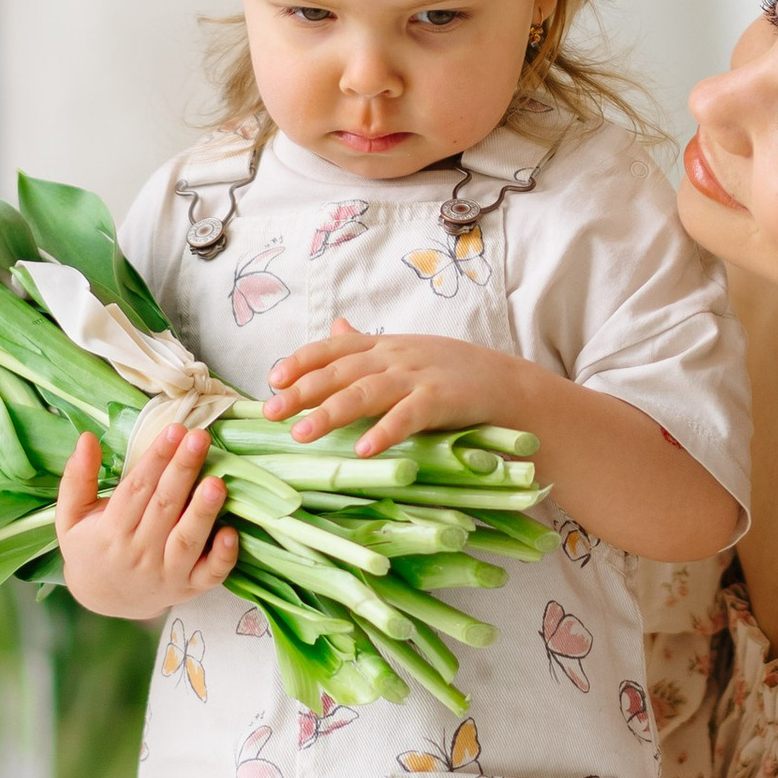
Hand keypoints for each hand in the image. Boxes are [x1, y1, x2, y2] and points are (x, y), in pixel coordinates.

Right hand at [54, 418, 235, 622]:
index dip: (156, 459)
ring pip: (187, 540)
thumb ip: (77, 478)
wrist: (105, 598)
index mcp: (111, 532)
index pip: (136, 489)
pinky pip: (209, 575)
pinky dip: (222, 557)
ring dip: (203, 512)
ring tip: (217, 482)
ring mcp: (167, 574)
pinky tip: (231, 532)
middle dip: (183, 471)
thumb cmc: (90, 547)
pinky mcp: (190, 588)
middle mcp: (139, 554)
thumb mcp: (72, 515)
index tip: (174, 430)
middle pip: (164, 507)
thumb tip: (87, 438)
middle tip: (200, 439)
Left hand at [266, 318, 528, 457]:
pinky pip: (408, 416)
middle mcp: (395, 357)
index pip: (332, 348)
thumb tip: (333, 328)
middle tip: (271, 411)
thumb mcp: (406, 352)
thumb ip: (367, 344)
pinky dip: (385, 431)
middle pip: (340, 371)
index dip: (301, 361)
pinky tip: (364, 449)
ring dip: (330, 412)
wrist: (506, 385)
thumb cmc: (451, 373)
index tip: (272, 379)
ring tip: (302, 433)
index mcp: (383, 346)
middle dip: (302, 390)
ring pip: (365, 392)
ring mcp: (417, 377)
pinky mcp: (441, 400)